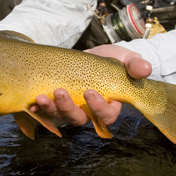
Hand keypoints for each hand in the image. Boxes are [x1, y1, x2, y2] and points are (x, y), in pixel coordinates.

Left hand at [31, 44, 150, 126]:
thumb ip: (134, 65)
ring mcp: (71, 108)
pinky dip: (37, 109)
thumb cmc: (113, 61)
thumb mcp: (125, 59)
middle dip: (69, 108)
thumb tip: (145, 69)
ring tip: (41, 97)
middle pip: (79, 119)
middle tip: (60, 92)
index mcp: (109, 106)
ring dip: (50, 108)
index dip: (98, 108)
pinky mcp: (56, 102)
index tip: (90, 92)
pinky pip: (46, 111)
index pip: (106, 116)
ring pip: (61, 116)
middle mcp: (88, 112)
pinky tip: (31, 102)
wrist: (91, 55)